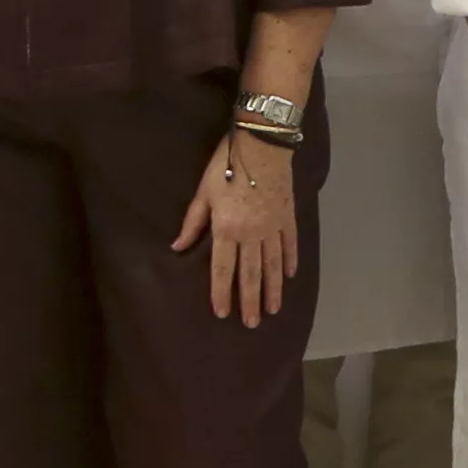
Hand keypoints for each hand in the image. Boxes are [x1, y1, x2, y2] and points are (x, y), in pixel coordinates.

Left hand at [173, 135, 306, 328]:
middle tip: (253, 323)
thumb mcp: (203, 192)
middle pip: (250, 274)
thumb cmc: (226, 165)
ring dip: (273, 289)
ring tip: (273, 309)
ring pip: (273, 265)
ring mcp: (273, 227)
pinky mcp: (288, 217)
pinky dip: (290, 261)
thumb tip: (178, 248)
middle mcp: (252, 234)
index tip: (222, 313)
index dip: (222, 293)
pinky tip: (290, 276)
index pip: (223, 269)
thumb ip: (193, 223)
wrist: (262, 143)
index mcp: (227, 229)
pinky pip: (289, 245)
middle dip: (250, 301)